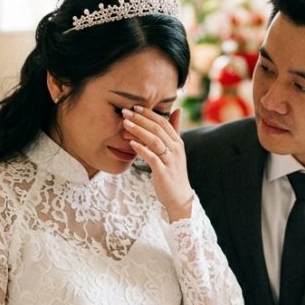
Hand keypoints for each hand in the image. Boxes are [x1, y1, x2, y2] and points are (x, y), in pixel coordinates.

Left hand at [122, 106, 193, 220]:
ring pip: (155, 141)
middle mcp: (176, 149)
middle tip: (125, 112)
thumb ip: (174, 131)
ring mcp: (170, 161)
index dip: (149, 113)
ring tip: (125, 124)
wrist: (179, 198)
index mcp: (178, 142)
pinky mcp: (163, 172)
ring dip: (139, 131)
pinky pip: (152, 158)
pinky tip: (131, 143)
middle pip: (157, 129)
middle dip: (140, 119)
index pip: (163, 122)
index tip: (135, 107)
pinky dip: (142, 149)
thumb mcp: (175, 150)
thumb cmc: (173, 173)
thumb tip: (177, 110)